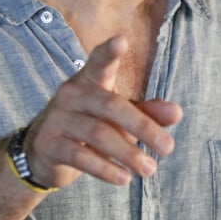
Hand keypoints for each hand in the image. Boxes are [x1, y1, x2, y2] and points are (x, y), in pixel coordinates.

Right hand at [24, 35, 181, 188]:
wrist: (43, 152)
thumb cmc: (89, 126)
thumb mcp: (118, 117)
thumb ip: (146, 113)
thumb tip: (177, 112)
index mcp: (89, 80)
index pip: (99, 61)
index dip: (109, 52)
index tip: (121, 40)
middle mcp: (71, 94)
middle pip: (111, 105)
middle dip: (142, 127)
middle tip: (168, 148)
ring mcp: (57, 119)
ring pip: (98, 133)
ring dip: (128, 154)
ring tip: (150, 169)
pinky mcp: (49, 144)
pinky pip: (80, 156)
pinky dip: (105, 169)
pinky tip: (123, 178)